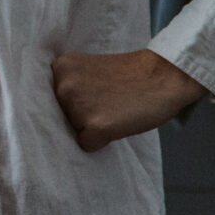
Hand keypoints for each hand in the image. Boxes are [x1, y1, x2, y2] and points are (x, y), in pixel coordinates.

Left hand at [50, 49, 205, 152]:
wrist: (165, 75)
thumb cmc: (129, 75)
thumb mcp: (88, 71)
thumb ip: (69, 86)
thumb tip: (48, 118)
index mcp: (60, 68)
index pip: (51, 100)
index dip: (73, 102)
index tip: (93, 94)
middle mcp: (63, 86)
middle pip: (60, 118)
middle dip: (80, 116)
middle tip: (107, 101)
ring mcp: (78, 107)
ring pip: (73, 132)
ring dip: (91, 127)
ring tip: (114, 109)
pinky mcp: (96, 127)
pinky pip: (88, 145)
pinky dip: (102, 140)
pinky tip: (118, 122)